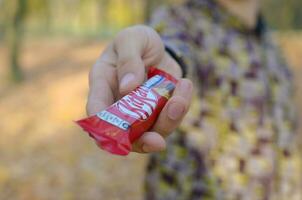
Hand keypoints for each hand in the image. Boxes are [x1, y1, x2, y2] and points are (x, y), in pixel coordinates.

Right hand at [86, 25, 192, 152]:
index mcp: (103, 84)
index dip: (102, 126)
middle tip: (158, 142)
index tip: (117, 133)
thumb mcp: (132, 39)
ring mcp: (140, 112)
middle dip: (141, 141)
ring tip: (180, 100)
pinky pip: (170, 118)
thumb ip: (129, 59)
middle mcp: (118, 104)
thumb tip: (127, 87)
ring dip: (168, 121)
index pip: (96, 110)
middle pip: (124, 133)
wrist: (160, 48)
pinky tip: (185, 85)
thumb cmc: (138, 42)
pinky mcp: (159, 112)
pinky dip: (180, 107)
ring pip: (151, 131)